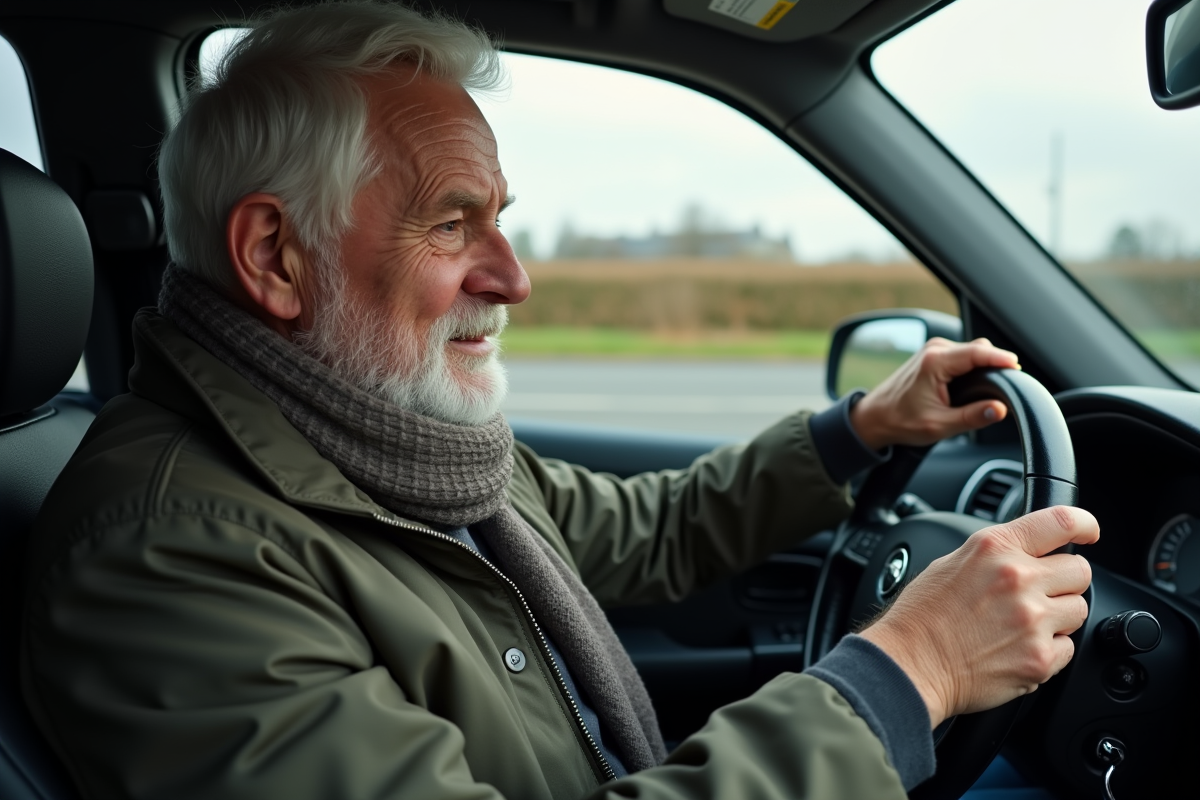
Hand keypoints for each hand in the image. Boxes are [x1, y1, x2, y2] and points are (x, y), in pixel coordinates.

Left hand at [849, 337, 1019, 450]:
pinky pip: (965, 354)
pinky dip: (976, 365)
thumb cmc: (901, 421)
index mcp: (935, 362)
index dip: (1001, 359)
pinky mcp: (935, 354)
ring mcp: (934, 349)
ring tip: (994, 386)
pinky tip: (980, 382)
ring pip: (974, 351)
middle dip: (996, 364)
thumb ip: (972, 417)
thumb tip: (1000, 409)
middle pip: (979, 349)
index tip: (1018, 369)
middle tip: (1009, 387)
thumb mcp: (939, 426)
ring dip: (986, 365)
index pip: (978, 352)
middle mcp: (935, 350)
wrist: (876, 417)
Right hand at [859, 506, 1098, 727]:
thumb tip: (1027, 553)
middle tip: (1037, 594)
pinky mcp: (1040, 658)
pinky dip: (1048, 650)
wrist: (910, 665)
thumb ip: (997, 554)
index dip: (1084, 524)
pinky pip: (1068, 648)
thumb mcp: (952, 563)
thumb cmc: (921, 617)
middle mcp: (1018, 579)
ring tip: (1021, 625)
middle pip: (1080, 571)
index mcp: (995, 548)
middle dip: (1063, 582)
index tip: (1088, 533)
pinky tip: (1016, 648)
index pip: (1060, 521)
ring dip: (1058, 617)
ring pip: (1078, 610)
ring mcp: (1033, 620)